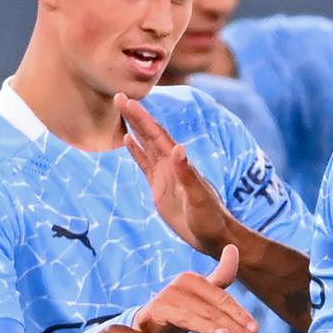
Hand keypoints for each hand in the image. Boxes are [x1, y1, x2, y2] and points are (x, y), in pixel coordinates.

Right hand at [116, 93, 238, 256]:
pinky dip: (136, 151)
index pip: (157, 135)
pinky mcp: (159, 188)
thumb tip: (178, 148)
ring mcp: (164, 175)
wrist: (214, 236)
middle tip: (119, 97)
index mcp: (179, 163)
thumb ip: (187, 174)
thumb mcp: (199, 197)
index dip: (142, 118)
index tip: (128, 101)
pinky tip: (128, 140)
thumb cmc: (210, 218)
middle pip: (149, 135)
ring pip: (146, 145)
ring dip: (134, 128)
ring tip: (122, 110)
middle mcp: (171, 164)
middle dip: (135, 116)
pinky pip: (145, 164)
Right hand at [134, 243, 257, 332]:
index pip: (222, 298)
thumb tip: (233, 246)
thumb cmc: (178, 310)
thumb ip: (221, 276)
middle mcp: (180, 284)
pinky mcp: (156, 311)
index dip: (240, 313)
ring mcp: (167, 296)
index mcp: (193, 279)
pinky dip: (199, 326)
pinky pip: (182, 319)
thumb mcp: (202, 295)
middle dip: (235, 324)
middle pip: (214, 307)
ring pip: (199, 314)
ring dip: (217, 326)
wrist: (145, 325)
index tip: (256, 329)